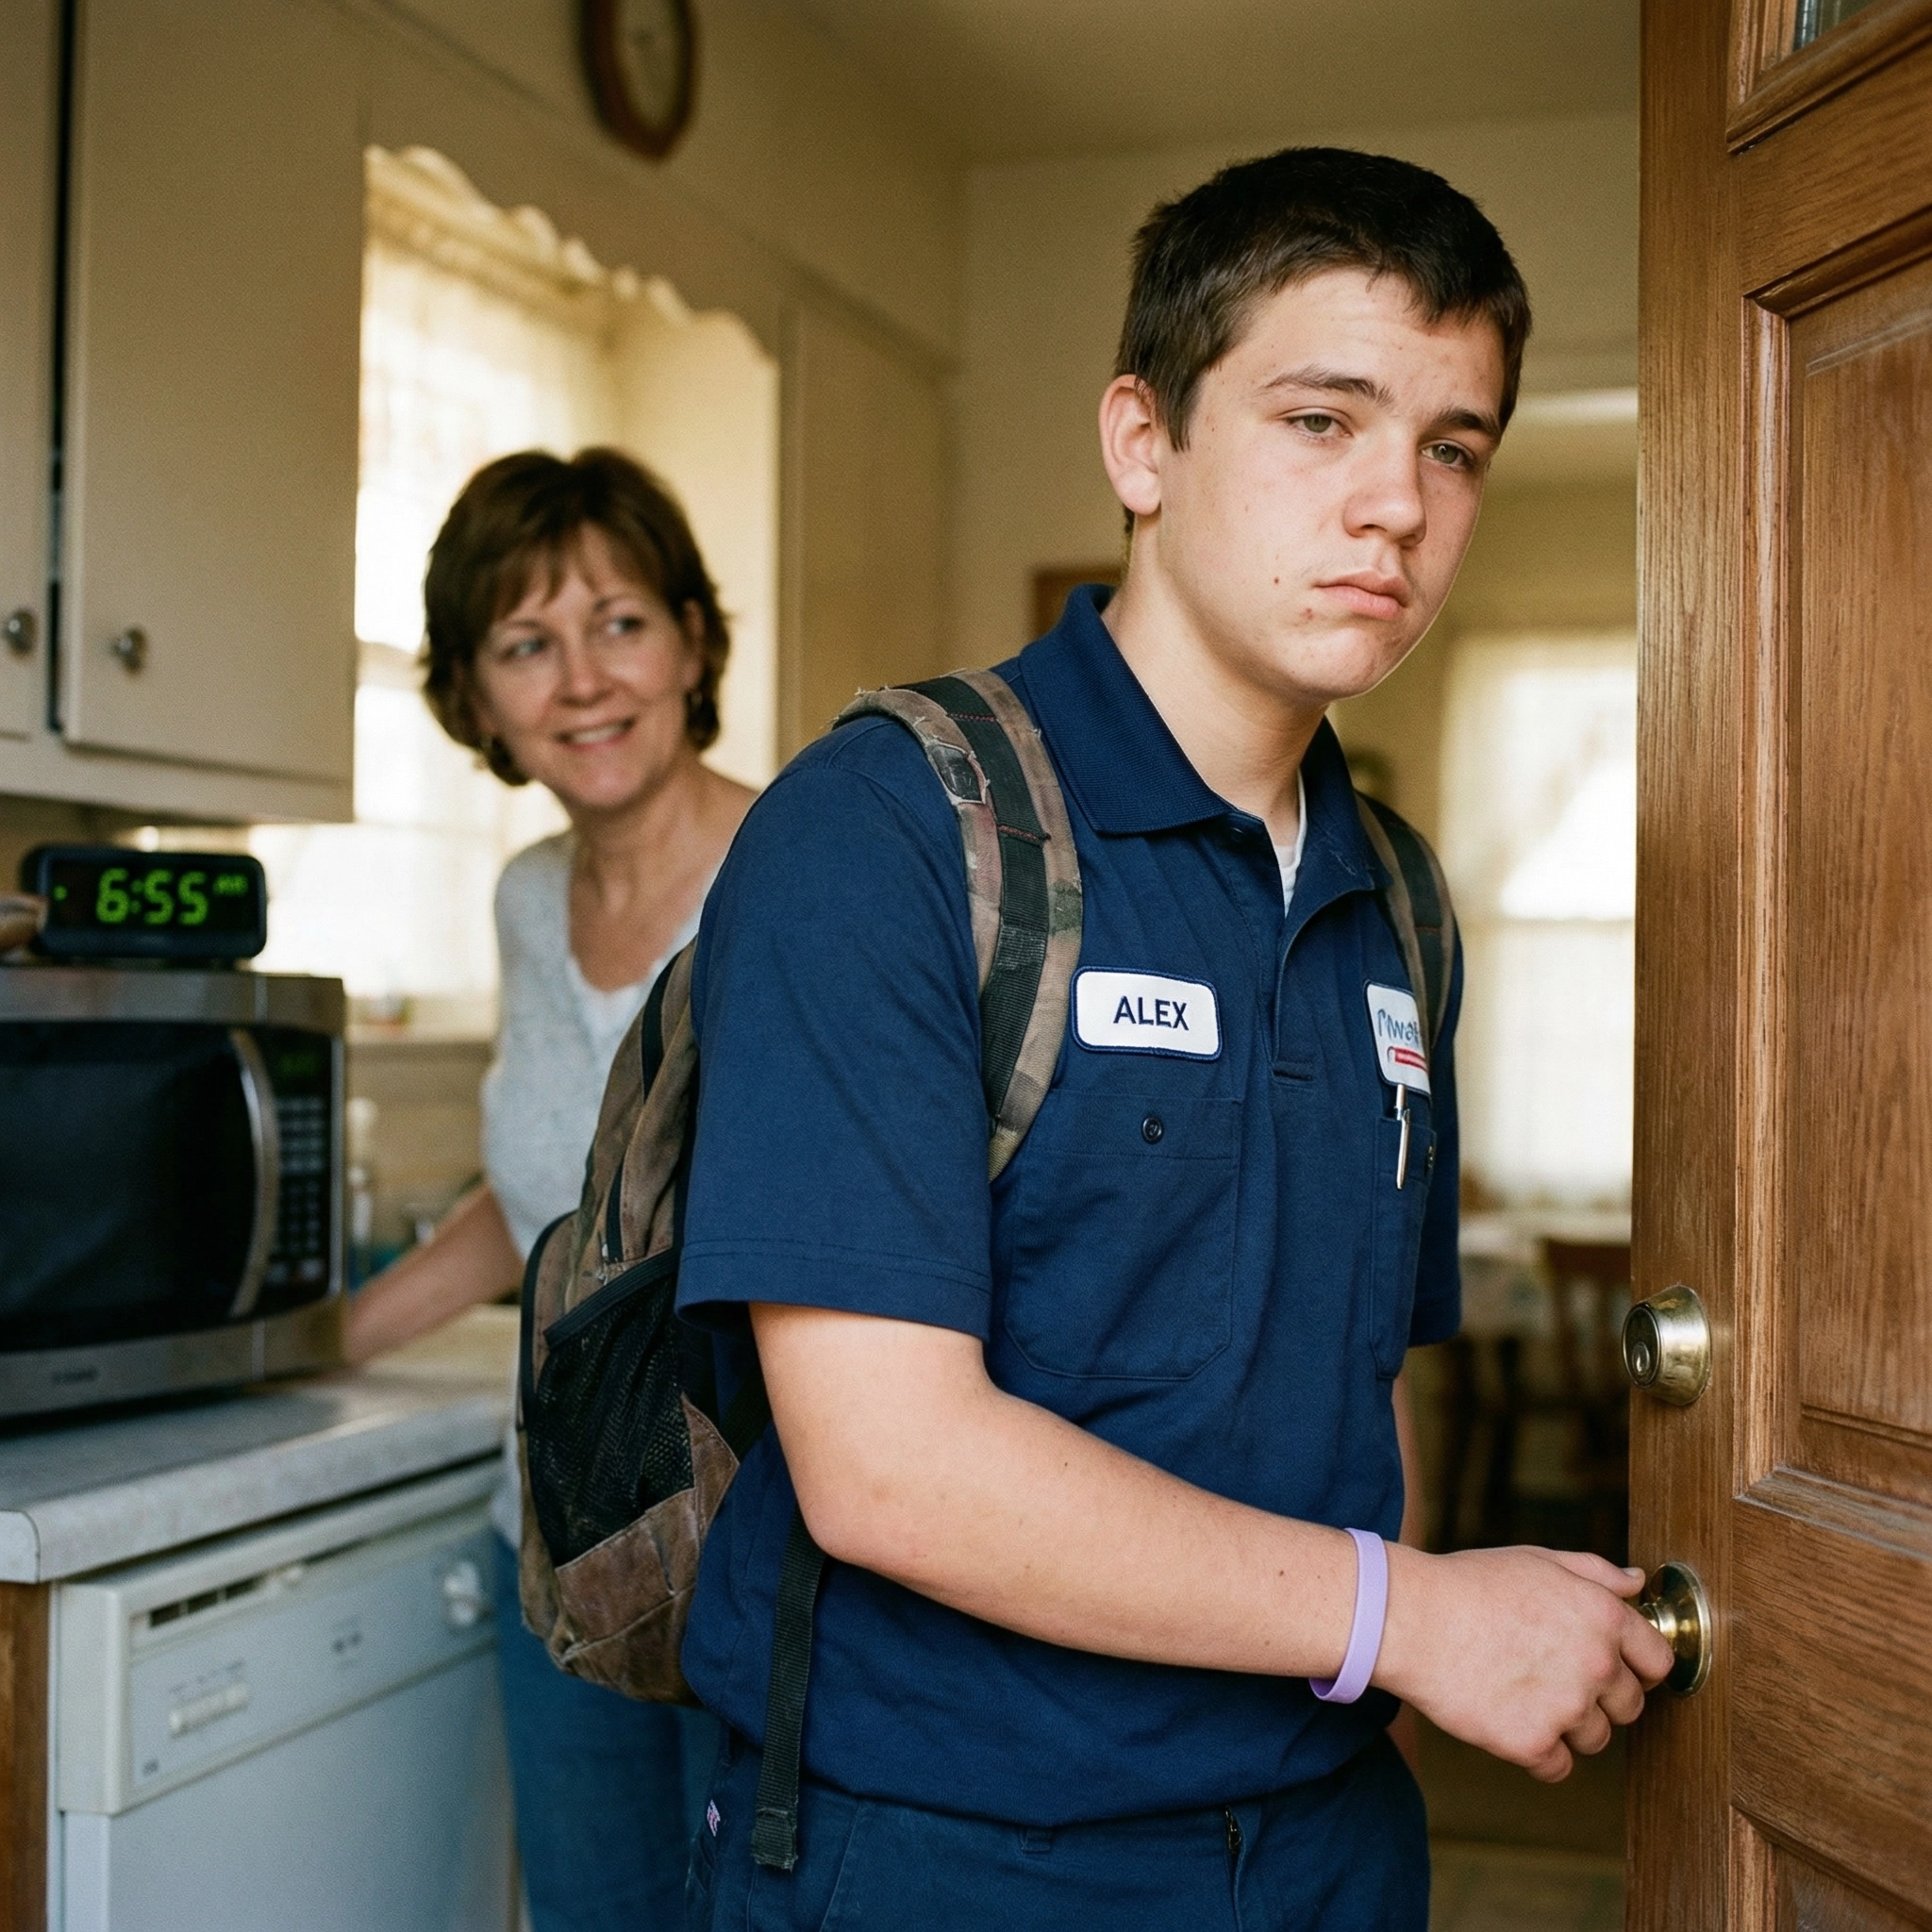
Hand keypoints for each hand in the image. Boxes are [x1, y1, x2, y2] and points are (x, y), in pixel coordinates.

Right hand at [1374, 1543, 1674, 1782]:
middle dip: (1601, 1698)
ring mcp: (1567, 1707)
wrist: (1412, 1618)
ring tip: (1523, 1692)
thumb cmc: (1470, 1584)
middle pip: (1631, 1706)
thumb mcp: (1537, 1560)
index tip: (1615, 1669)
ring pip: (1596, 1739)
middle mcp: (1595, 1663)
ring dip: (1569, 1725)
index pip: (1659, 1660)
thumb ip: (1596, 1573)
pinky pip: (1559, 1767)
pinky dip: (1538, 1752)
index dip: (1638, 1666)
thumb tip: (1638, 1584)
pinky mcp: (1533, 1743)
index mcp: (1603, 1615)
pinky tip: (1508, 1717)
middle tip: (1554, 1678)